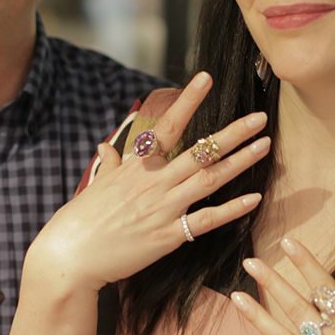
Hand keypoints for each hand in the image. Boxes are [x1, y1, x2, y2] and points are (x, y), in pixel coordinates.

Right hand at [26, 72, 269, 293]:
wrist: (70, 257)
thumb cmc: (81, 220)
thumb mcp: (97, 185)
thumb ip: (110, 164)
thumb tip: (105, 147)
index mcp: (136, 165)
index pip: (167, 125)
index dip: (188, 100)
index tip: (206, 78)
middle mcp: (153, 181)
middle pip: (200, 150)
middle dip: (233, 132)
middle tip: (260, 117)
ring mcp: (163, 207)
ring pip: (209, 179)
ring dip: (240, 162)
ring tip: (264, 146)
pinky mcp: (168, 235)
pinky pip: (206, 219)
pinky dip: (232, 209)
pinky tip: (254, 198)